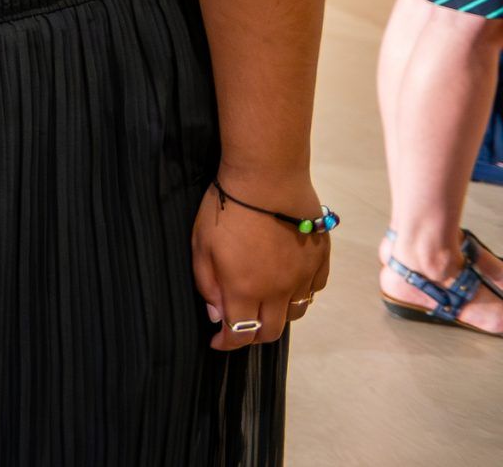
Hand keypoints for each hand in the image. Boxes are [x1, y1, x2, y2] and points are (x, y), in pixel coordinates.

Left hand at [191, 179, 330, 349]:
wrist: (267, 178)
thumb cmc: (226, 208)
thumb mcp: (201, 245)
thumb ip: (207, 283)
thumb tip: (216, 314)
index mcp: (245, 289)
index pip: (239, 334)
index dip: (226, 343)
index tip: (217, 342)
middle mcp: (278, 291)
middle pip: (270, 332)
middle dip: (252, 336)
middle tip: (239, 327)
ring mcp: (303, 277)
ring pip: (295, 313)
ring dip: (277, 316)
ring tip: (263, 304)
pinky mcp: (320, 261)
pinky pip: (313, 291)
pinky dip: (300, 295)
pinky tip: (288, 284)